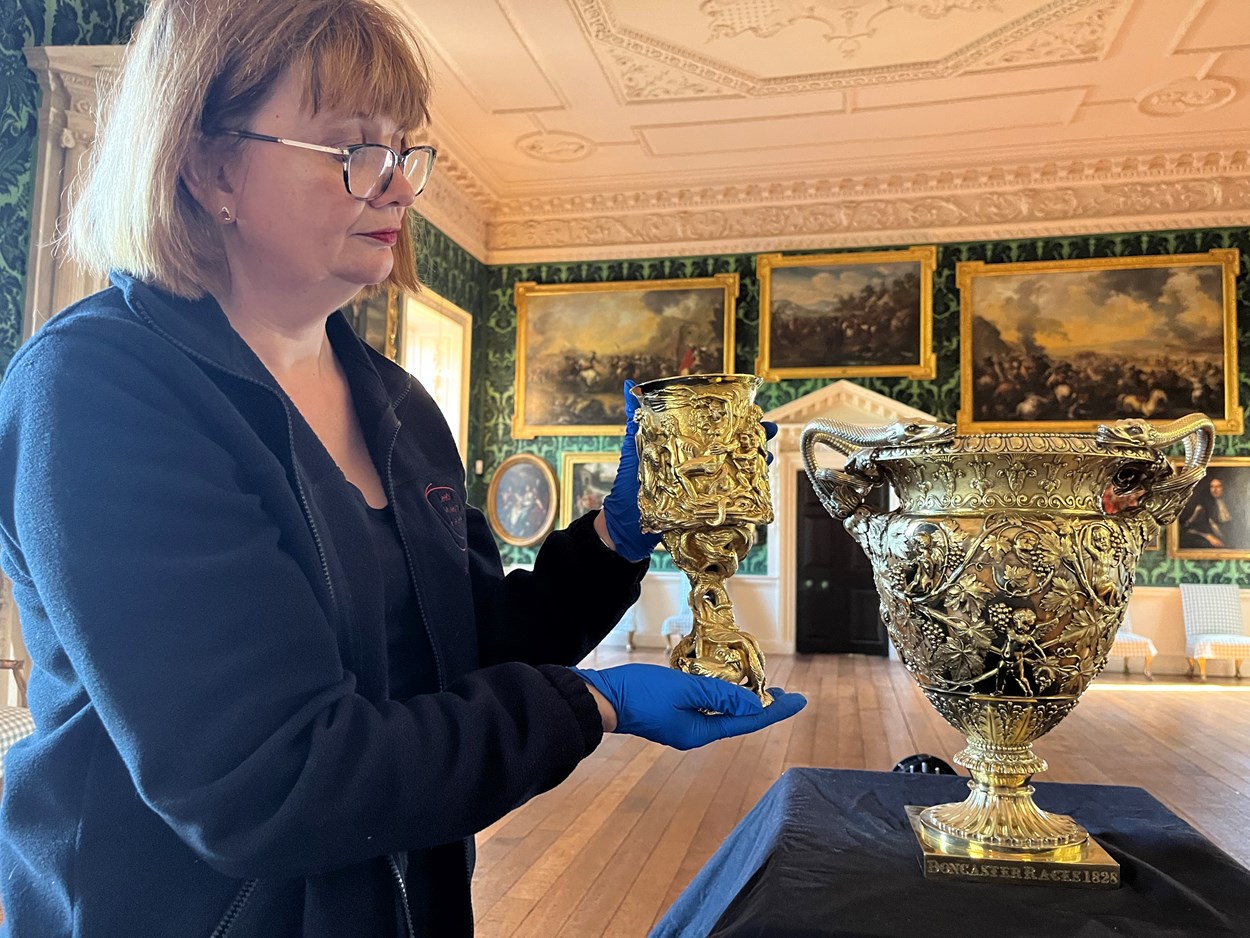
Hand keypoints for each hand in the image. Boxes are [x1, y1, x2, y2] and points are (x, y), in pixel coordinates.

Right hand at [571, 664, 806, 750]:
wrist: (601, 699)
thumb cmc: (640, 694)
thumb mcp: (684, 689)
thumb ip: (720, 694)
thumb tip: (754, 703)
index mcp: (700, 732)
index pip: (747, 720)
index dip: (774, 710)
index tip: (798, 701)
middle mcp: (694, 732)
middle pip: (737, 719)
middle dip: (762, 706)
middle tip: (786, 695)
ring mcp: (682, 724)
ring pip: (722, 712)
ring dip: (742, 700)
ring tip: (762, 687)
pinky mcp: (671, 713)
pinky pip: (705, 706)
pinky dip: (721, 696)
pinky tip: (725, 685)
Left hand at [599, 384, 777, 560]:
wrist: (626, 528)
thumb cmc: (628, 487)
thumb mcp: (634, 450)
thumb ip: (635, 419)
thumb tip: (629, 385)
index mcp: (683, 447)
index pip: (711, 427)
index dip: (730, 417)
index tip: (748, 408)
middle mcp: (697, 465)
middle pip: (728, 446)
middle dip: (749, 436)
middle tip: (767, 428)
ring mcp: (704, 486)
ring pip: (735, 468)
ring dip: (753, 459)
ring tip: (767, 451)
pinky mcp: (707, 507)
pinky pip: (733, 495)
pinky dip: (749, 488)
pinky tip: (759, 479)